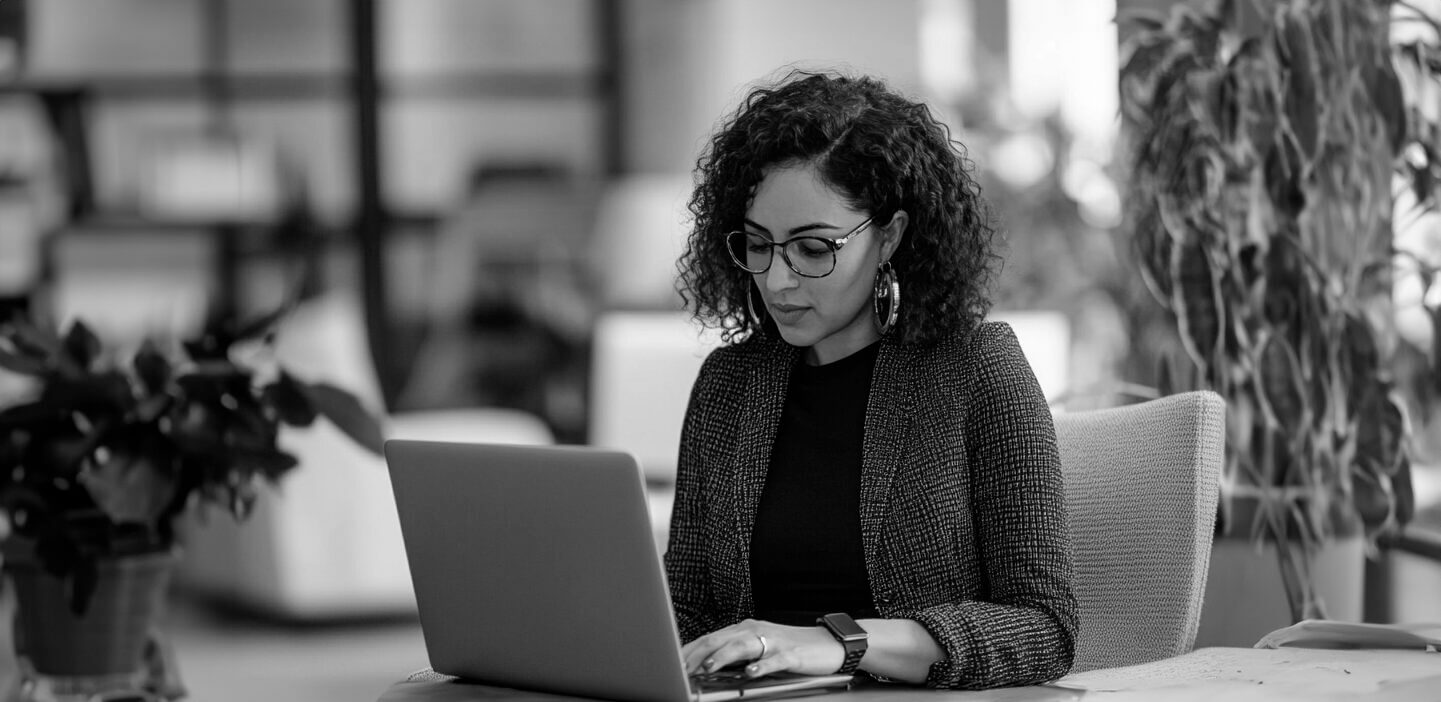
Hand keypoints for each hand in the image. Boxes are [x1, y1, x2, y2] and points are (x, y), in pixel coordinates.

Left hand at [682, 619, 844, 677]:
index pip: (710, 638)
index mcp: (745, 629)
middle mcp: (755, 630)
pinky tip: (749, 673)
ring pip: (742, 645)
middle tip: (682, 668)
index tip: (672, 662)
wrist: (829, 644)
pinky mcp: (792, 654)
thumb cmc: (791, 649)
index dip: (689, 650)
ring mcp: (774, 641)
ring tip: (709, 667)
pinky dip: (760, 666)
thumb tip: (706, 668)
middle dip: (698, 654)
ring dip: (723, 656)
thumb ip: (735, 655)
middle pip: (720, 639)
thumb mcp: (759, 649)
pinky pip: (774, 660)